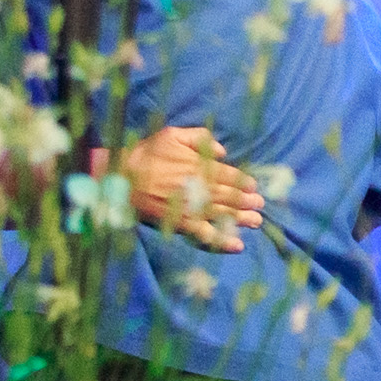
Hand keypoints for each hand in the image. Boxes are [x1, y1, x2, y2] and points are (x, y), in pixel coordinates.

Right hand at [108, 124, 264, 249]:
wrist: (121, 179)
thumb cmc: (145, 155)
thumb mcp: (172, 135)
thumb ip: (200, 138)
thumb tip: (222, 151)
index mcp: (201, 167)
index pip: (231, 176)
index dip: (244, 182)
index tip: (253, 186)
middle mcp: (201, 188)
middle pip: (232, 196)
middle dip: (248, 201)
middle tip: (259, 205)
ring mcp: (193, 208)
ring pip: (225, 215)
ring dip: (243, 219)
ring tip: (256, 221)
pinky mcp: (183, 225)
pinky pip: (207, 235)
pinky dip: (223, 242)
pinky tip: (237, 246)